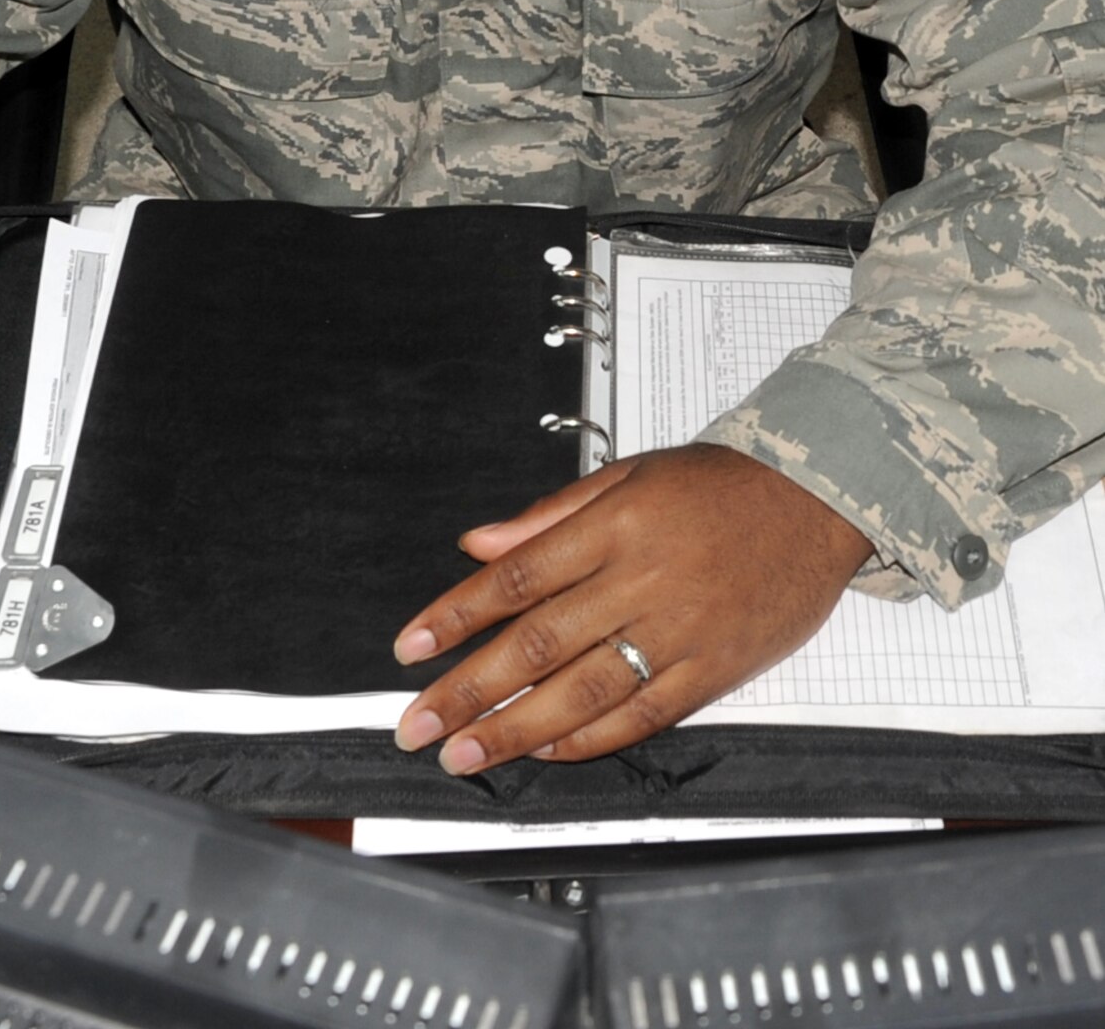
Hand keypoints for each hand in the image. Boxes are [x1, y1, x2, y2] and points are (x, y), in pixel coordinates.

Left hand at [391, 443, 871, 771]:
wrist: (818, 499)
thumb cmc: (719, 484)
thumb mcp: (626, 476)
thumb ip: (548, 516)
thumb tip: (478, 544)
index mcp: (612, 526)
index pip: (516, 577)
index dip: (455, 615)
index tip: (411, 647)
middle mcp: (639, 580)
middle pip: (537, 644)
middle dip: (467, 690)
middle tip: (417, 724)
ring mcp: (678, 631)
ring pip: (582, 691)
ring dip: (514, 728)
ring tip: (464, 752)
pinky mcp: (713, 671)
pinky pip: (642, 715)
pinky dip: (590, 739)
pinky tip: (546, 750)